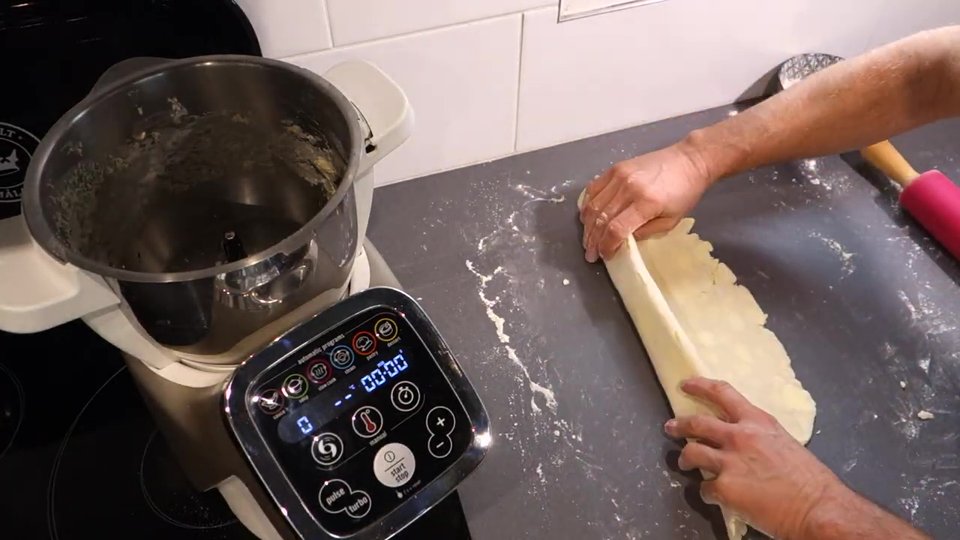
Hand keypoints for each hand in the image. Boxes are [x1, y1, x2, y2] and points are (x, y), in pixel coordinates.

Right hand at [580, 143, 709, 262]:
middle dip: (593, 240)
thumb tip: (624, 240)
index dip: (606, 245)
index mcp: (646, 203)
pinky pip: (593, 189)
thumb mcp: (672, 220)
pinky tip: (587, 217)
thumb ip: (646, 232)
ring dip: (587, 226)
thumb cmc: (685, 193)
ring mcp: (619, 176)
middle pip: (601, 219)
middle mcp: (628, 188)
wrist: (689, 160)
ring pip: (593, 205)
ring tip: (588, 239)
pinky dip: (587, 205)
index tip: (604, 256)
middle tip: (590, 254)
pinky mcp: (615, 168)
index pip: (616, 229)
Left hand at [664, 378, 842, 538]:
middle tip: (670, 427)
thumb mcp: (784, 442)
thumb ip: (760, 437)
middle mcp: (739, 436)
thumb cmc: (809, 479)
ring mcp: (728, 462)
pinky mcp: (723, 488)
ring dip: (685, 458)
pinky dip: (706, 493)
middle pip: (697, 423)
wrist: (818, 508)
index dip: (700, 386)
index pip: (722, 393)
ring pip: (691, 453)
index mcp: (757, 421)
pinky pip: (704, 488)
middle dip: (679, 424)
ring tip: (685, 463)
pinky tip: (714, 496)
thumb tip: (745, 443)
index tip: (686, 384)